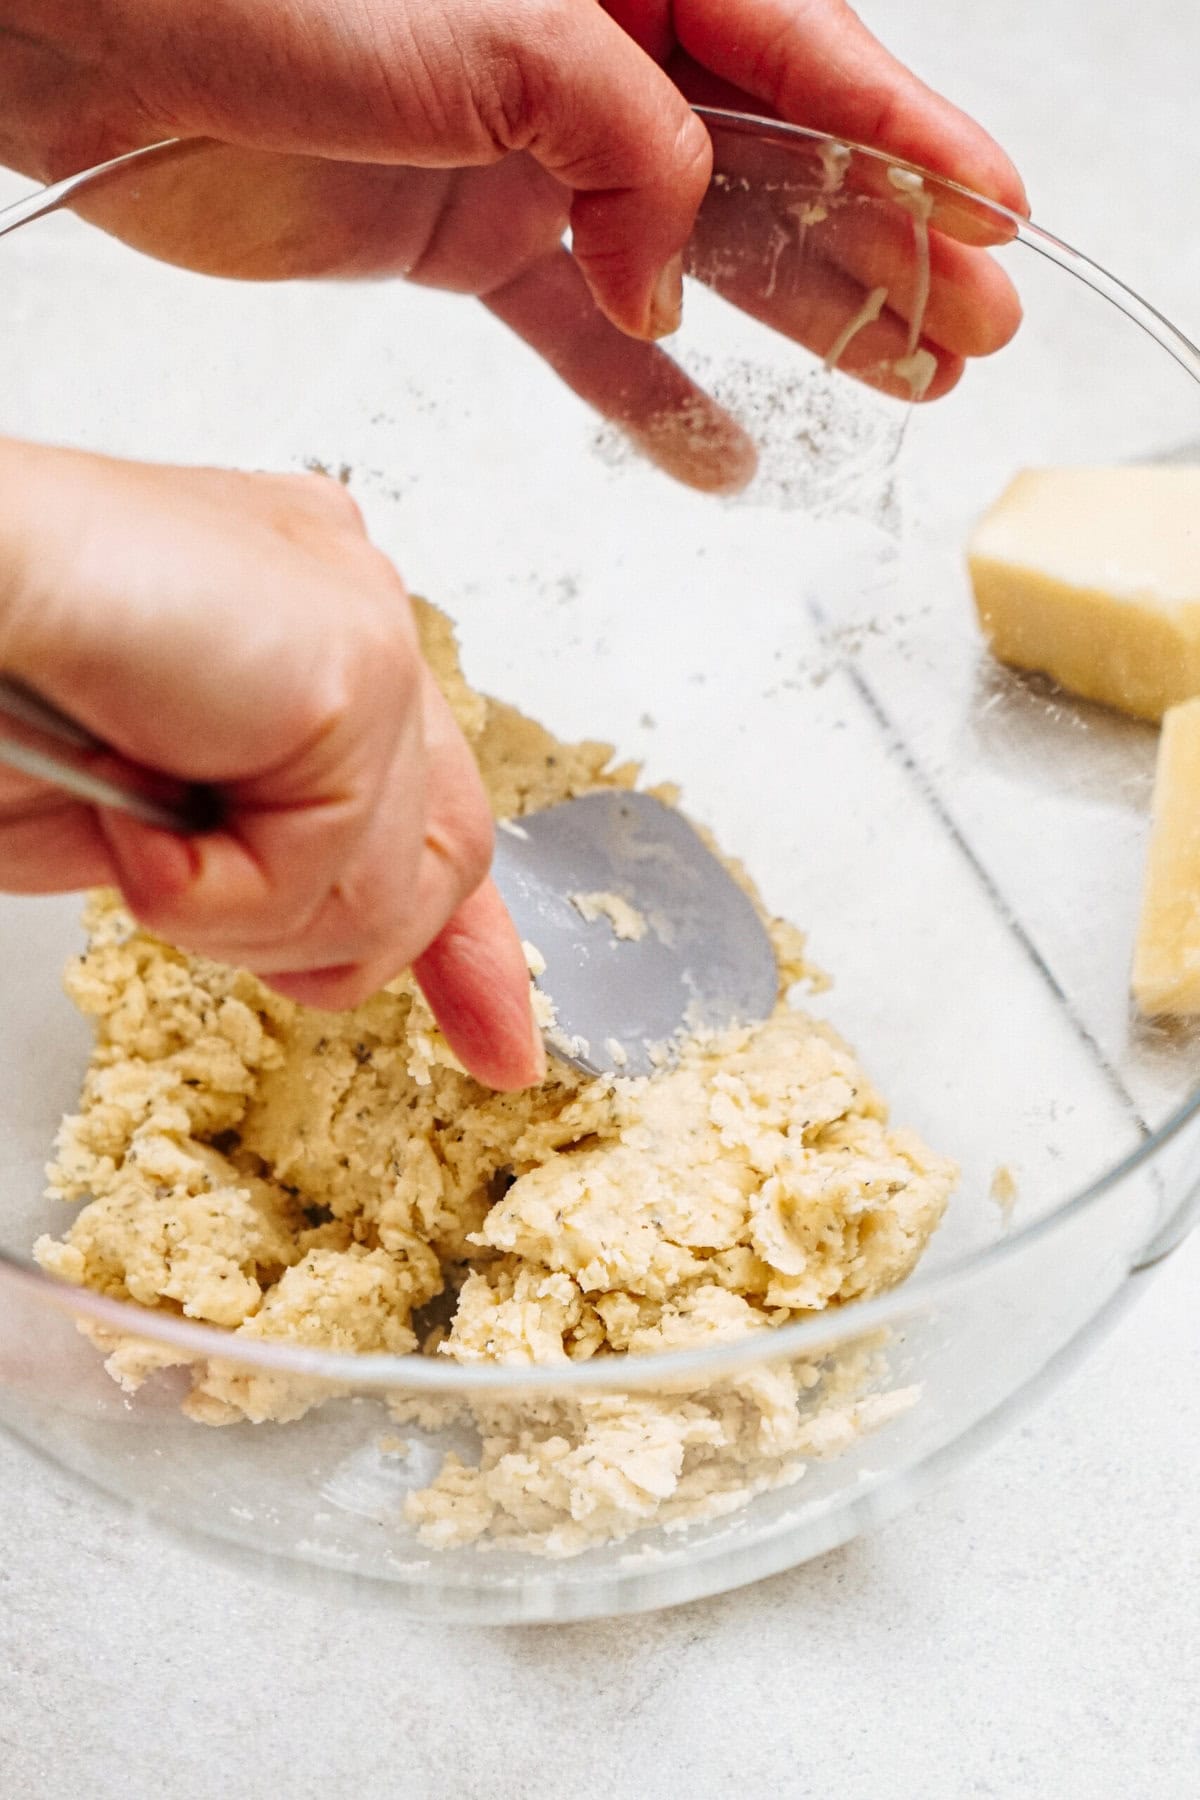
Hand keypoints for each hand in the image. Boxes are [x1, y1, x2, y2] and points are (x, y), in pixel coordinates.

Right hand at [0, 438, 543, 1089]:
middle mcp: (351, 613)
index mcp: (304, 632)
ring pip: (390, 887)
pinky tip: (133, 814)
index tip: (495, 1042)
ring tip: (137, 835)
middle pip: (442, 858)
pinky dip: (207, 890)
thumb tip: (331, 944)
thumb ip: (259, 862)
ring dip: (239, 913)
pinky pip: (328, 867)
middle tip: (217, 914)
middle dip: (336, 940)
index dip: (466, 946)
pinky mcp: (356, 666)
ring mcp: (365, 628)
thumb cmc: (2, 684)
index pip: (436, 806)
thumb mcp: (155, 820)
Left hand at [3, 2, 1024, 487]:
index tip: (991, 216)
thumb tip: (669, 278)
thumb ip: (625, 144)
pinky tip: (719, 445)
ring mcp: (527, 159)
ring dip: (796, 323)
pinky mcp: (457, 240)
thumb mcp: (499, 33)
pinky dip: (645, 396)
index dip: (908, 141)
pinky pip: (577, 333)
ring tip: (895, 381)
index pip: (805, 61)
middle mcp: (588, 65)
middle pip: (772, 166)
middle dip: (878, 249)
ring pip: (696, 256)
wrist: (85, 39)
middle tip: (971, 330)